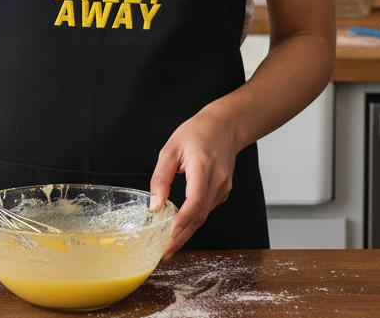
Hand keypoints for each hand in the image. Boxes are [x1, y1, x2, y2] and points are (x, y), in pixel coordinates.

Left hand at [148, 108, 236, 258]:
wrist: (225, 126)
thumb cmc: (197, 132)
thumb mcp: (171, 148)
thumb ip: (161, 177)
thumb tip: (155, 205)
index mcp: (203, 166)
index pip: (195, 200)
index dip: (183, 220)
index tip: (169, 235)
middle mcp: (217, 180)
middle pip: (199, 215)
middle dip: (181, 236)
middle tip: (164, 252)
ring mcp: (223, 187)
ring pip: (203, 216)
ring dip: (186, 231)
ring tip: (168, 244)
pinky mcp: (223, 191)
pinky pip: (206, 209)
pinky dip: (193, 220)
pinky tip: (180, 226)